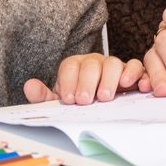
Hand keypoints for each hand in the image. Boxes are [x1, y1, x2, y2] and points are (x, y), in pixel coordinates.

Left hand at [23, 54, 148, 104]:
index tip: (69, 99)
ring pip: (113, 63)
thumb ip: (44, 96)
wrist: (98, 103)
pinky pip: (136, 66)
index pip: (70, 66)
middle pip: (91, 64)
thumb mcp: (58, 101)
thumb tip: (29, 86)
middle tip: (85, 101)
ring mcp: (113, 66)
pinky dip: (135, 73)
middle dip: (87, 82)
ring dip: (110, 79)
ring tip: (105, 97)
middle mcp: (94, 62)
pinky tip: (132, 86)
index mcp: (74, 65)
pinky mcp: (130, 72)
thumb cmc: (78, 100)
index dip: (68, 82)